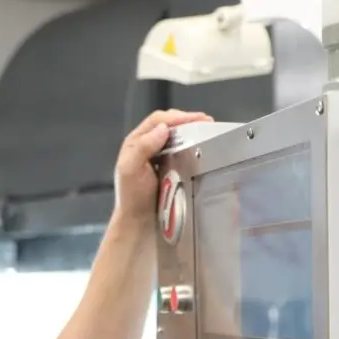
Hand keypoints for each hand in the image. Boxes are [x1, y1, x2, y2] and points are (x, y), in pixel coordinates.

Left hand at [112, 109, 212, 224]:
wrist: (138, 221)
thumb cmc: (132, 197)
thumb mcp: (131, 170)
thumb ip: (143, 147)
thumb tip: (164, 129)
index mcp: (135, 143)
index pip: (157, 121)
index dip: (177, 117)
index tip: (196, 119)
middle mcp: (146, 146)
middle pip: (168, 125)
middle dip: (187, 120)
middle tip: (207, 122)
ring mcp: (158, 156)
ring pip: (176, 136)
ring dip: (192, 132)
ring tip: (208, 130)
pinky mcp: (168, 167)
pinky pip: (181, 150)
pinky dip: (192, 146)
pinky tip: (201, 147)